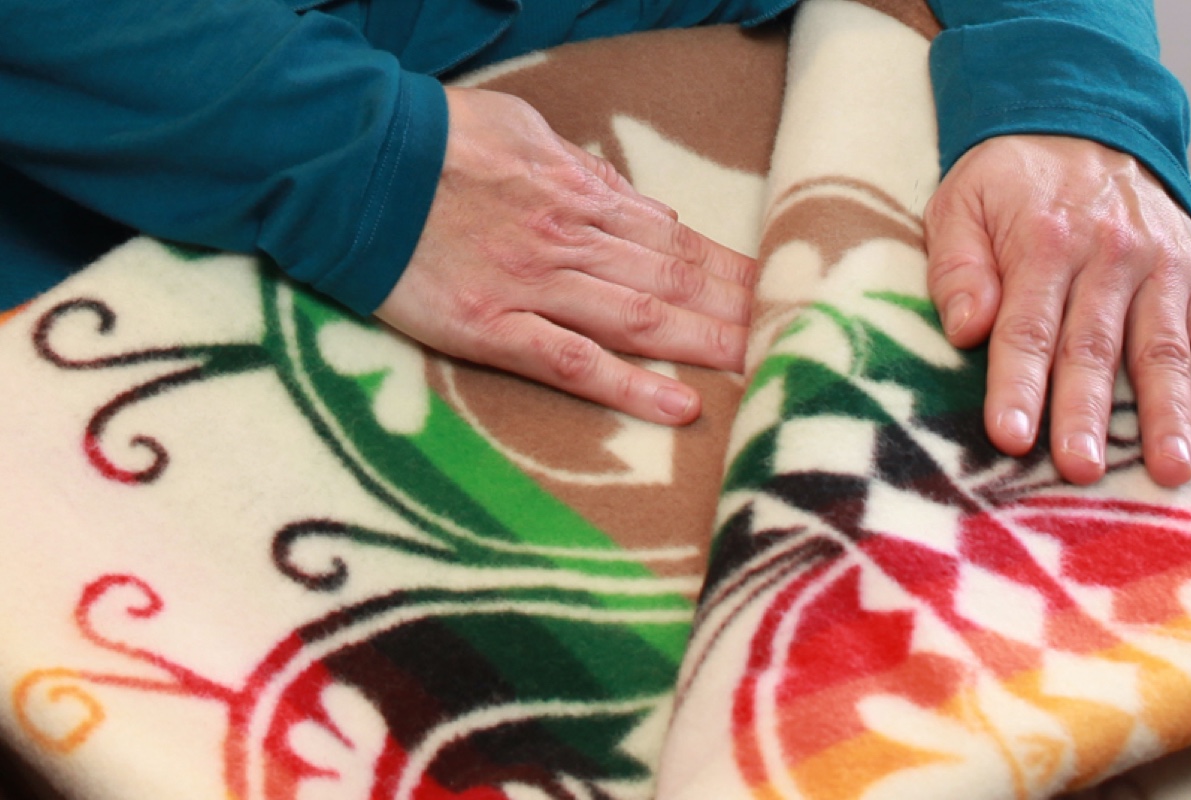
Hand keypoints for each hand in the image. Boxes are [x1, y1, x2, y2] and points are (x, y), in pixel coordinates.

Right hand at [377, 87, 756, 425]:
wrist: (347, 156)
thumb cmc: (433, 139)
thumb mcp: (519, 130)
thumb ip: (581, 169)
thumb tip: (636, 202)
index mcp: (575, 193)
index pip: (673, 239)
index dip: (729, 268)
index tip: (773, 291)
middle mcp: (566, 240)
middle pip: (670, 280)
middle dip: (737, 310)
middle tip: (793, 336)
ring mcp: (530, 285)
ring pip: (638, 318)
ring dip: (704, 345)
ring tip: (761, 367)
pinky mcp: (487, 326)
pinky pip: (569, 361)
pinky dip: (627, 385)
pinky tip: (677, 406)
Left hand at [924, 135, 1190, 486]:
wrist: (1079, 120)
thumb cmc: (1009, 182)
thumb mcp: (960, 205)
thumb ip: (957, 269)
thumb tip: (967, 328)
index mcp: (1045, 243)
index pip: (1028, 327)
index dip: (1018, 385)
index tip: (1010, 435)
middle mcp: (1110, 257)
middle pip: (1094, 348)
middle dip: (1087, 413)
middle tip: (1082, 468)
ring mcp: (1162, 269)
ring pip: (1164, 350)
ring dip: (1168, 414)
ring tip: (1171, 469)